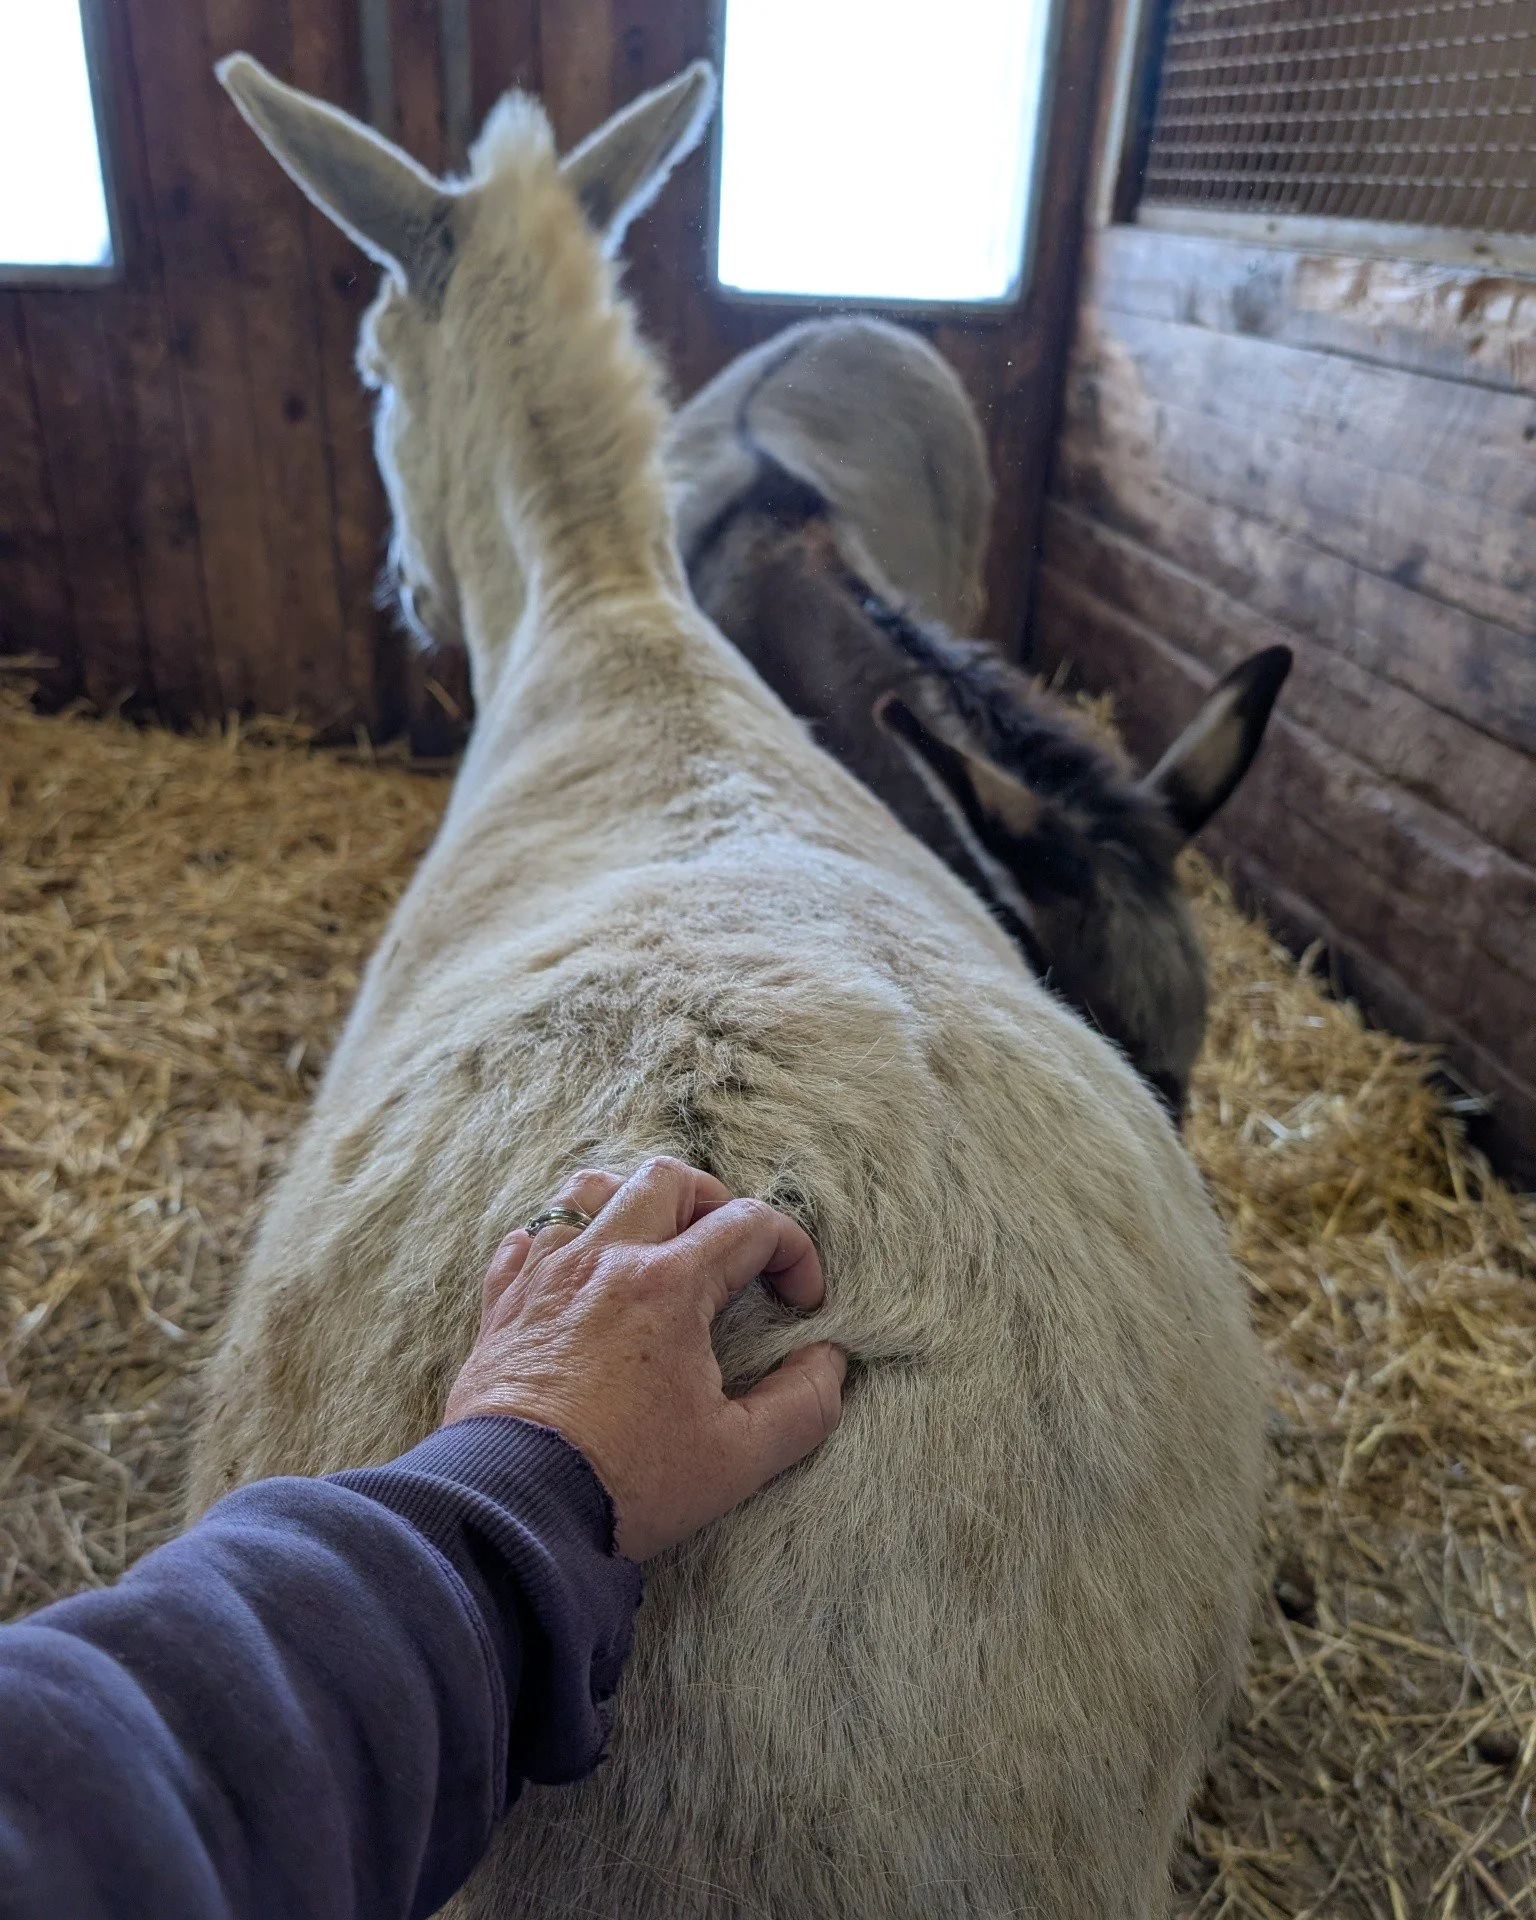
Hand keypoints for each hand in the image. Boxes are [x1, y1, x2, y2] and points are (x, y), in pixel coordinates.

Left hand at [442, 1156, 847, 1558]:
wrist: (511, 1510)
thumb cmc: (626, 1483)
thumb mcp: (737, 1458)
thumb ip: (802, 1405)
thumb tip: (828, 1363)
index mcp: (669, 1286)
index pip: (750, 1225)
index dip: (794, 1253)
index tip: (802, 1303)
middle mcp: (605, 1261)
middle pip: (667, 1180)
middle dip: (714, 1202)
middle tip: (733, 1254)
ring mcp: (546, 1276)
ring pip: (589, 1190)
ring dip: (632, 1203)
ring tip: (657, 1246)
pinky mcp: (503, 1305)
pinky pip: (526, 1239)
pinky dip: (560, 1240)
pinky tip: (579, 1275)